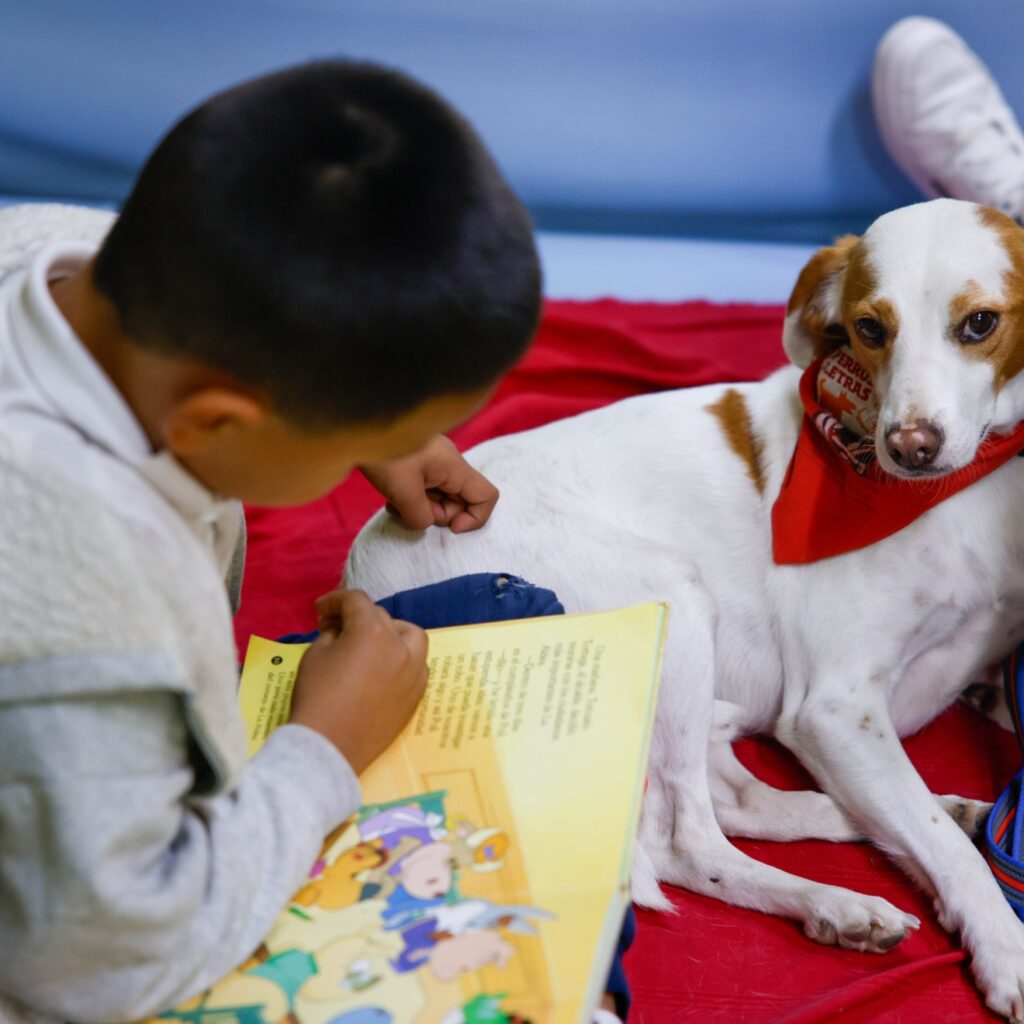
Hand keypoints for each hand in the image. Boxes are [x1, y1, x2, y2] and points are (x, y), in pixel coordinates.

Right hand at [288, 589, 427, 773]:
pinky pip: (416, 664)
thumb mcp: (316, 654)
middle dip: (357, 618)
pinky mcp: (417, 695)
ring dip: (390, 632)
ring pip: (410, 637)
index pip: (356, 601)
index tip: (321, 611)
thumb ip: (333, 633)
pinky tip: (381, 668)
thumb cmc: (317, 697)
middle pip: (381, 617)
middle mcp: (401, 647)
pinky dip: (401, 658)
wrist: (328, 748)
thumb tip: (342, 630)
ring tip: (369, 643)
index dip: (335, 600)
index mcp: (374, 632)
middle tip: (334, 629)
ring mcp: (415, 672)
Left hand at [360, 435, 497, 532]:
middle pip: (460, 501)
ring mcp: (432, 462)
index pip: (486, 496)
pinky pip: (424, 489)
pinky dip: (410, 499)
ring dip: (420, 508)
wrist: (353, 422)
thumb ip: (421, 516)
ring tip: (395, 503)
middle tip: (410, 510)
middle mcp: (448, 463)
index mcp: (454, 467)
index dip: (475, 518)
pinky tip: (390, 497)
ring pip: (440, 497)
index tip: (449, 527)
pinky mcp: (416, 462)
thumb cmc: (381, 453)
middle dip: (437, 514)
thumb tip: (424, 523)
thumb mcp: (403, 491)